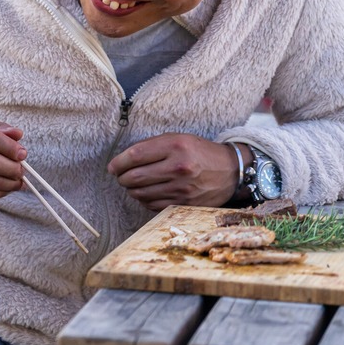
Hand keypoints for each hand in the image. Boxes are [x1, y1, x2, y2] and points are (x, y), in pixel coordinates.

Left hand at [107, 133, 239, 210]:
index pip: (135, 156)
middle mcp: (179, 167)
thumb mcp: (178, 139)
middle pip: (134, 177)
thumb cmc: (199, 152)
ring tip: (133, 184)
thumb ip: (152, 146)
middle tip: (121, 176)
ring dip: (131, 190)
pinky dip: (144, 200)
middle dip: (121, 178)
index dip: (118, 163)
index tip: (112, 167)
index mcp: (175, 146)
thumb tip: (123, 160)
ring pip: (140, 194)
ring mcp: (182, 189)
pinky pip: (152, 205)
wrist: (230, 172)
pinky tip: (146, 193)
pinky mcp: (184, 204)